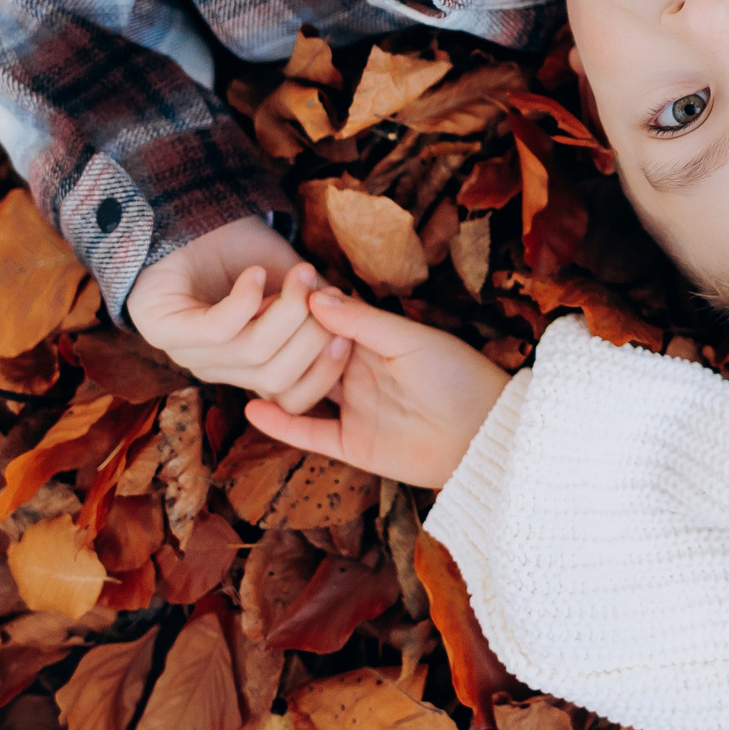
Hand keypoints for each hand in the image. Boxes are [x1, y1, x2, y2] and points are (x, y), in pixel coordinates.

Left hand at [126, 218, 351, 412]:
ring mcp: (185, 352)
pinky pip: (216, 330)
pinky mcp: (161, 327)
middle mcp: (215, 369)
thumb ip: (316, 309)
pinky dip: (244, 302)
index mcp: (245, 368)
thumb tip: (351, 330)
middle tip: (324, 292)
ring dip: (285, 310)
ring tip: (299, 274)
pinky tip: (255, 274)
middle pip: (275, 379)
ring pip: (252, 353)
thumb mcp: (292, 284)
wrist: (189, 218)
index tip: (350, 335)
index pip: (289, 400)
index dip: (325, 374)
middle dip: (312, 336)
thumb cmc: (242, 252)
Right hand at [244, 291, 511, 487]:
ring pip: (303, 389)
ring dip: (278, 375)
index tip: (271, 286)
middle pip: (310, 353)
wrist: (484, 434)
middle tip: (249, 320)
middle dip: (283, 338)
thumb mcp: (412, 340)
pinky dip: (280, 423)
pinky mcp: (352, 443)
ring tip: (244, 357)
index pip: (330, 320)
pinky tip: (252, 406)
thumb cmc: (459, 376)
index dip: (302, 306)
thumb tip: (318, 295)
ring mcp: (355, 408)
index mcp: (377, 341)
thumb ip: (365, 321)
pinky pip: (308, 432)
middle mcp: (361, 372)